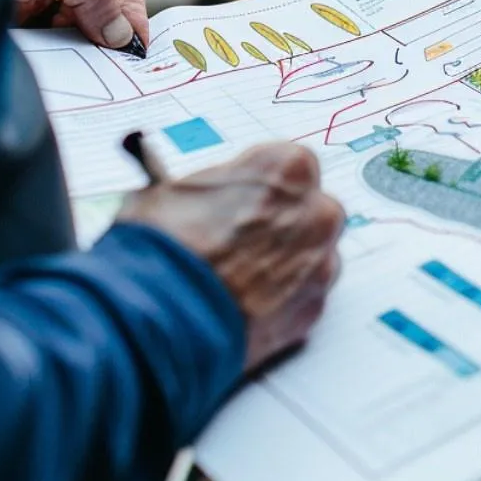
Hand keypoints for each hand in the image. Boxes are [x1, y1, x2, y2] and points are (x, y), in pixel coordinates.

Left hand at [0, 0, 148, 50]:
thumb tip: (123, 34)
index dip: (132, 13)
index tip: (135, 44)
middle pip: (105, 14)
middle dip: (110, 37)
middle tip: (112, 62)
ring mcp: (42, 5)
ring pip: (80, 36)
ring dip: (84, 52)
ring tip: (83, 63)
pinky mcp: (22, 29)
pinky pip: (52, 50)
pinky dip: (59, 60)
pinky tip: (58, 65)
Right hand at [118, 143, 344, 373]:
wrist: (160, 313)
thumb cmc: (164, 247)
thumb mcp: (171, 192)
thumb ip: (208, 190)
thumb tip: (197, 195)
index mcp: (289, 169)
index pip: (289, 166)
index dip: (261, 185)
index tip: (242, 198)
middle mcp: (317, 213)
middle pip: (310, 210)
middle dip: (282, 223)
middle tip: (240, 239)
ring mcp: (320, 264)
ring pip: (312, 256)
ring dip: (285, 264)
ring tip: (237, 277)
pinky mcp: (312, 310)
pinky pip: (304, 298)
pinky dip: (281, 301)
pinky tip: (244, 304)